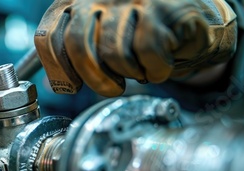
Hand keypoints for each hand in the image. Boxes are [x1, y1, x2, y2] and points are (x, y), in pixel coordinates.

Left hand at [34, 0, 237, 96]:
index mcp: (76, 0)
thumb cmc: (141, 35)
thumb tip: (56, 84)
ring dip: (129, 73)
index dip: (56, 69)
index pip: (48, 36)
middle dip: (92, 77)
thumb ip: (75, 53)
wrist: (195, 23)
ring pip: (113, 52)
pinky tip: (159, 65)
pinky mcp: (162, 7)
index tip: (71, 86)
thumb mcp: (100, 40)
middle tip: (110, 89)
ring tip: (140, 68)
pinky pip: (147, 51)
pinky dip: (154, 69)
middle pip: (76, 44)